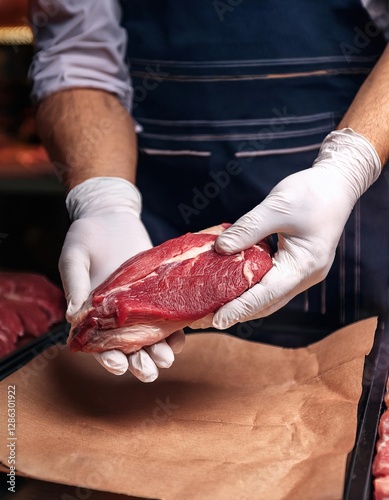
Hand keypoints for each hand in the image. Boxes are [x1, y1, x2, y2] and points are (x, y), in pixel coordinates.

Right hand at [59, 177, 184, 381]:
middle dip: (139, 362)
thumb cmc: (86, 235)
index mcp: (93, 313)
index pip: (100, 344)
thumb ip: (75, 285)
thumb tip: (73, 317)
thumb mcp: (75, 258)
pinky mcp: (158, 290)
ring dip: (160, 350)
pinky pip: (169, 313)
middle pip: (130, 347)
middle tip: (149, 371)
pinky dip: (175, 327)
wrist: (110, 214)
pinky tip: (182, 334)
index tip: (118, 365)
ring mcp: (140, 304)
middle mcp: (118, 314)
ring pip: (152, 336)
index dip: (108, 358)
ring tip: (167, 359)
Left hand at [213, 129, 381, 328]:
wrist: (337, 184)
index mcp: (304, 265)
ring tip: (213, 307)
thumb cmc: (311, 192)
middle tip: (205, 319)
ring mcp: (302, 273)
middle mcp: (305, 276)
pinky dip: (251, 286)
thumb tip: (219, 249)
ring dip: (242, 302)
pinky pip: (271, 282)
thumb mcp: (277, 207)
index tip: (216, 320)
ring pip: (269, 296)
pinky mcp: (296, 265)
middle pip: (267, 303)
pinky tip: (230, 284)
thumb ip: (248, 229)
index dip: (240, 309)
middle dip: (237, 312)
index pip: (266, 295)